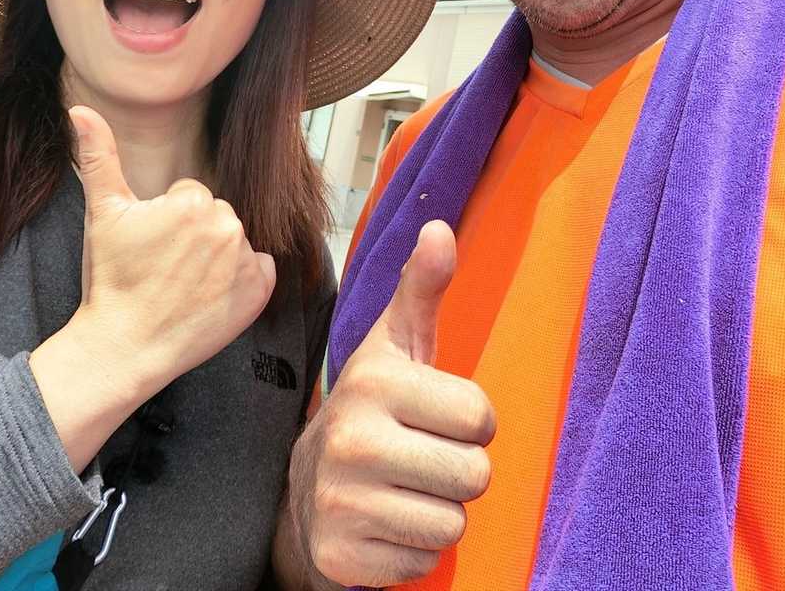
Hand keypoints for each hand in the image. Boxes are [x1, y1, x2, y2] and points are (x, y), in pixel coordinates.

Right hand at [32, 105, 277, 471]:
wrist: (124, 347)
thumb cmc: (111, 280)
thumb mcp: (102, 213)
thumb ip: (99, 155)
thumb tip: (80, 108)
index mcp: (194, 202)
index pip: (190, 196)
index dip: (167, 221)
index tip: (151, 249)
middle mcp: (227, 226)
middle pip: (215, 216)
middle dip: (194, 236)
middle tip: (164, 268)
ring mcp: (247, 261)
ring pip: (235, 241)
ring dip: (217, 257)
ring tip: (184, 284)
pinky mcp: (260, 292)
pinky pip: (260, 269)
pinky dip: (242, 280)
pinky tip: (209, 297)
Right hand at [285, 220, 494, 586]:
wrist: (304, 492)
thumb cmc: (372, 409)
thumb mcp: (395, 346)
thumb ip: (421, 289)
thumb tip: (440, 227)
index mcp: (373, 382)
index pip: (480, 417)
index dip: (469, 422)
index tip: (435, 418)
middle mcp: (351, 441)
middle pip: (473, 475)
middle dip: (458, 471)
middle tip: (421, 458)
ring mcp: (341, 503)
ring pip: (452, 523)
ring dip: (438, 512)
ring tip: (404, 490)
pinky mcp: (340, 558)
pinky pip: (423, 564)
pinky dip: (412, 552)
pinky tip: (386, 524)